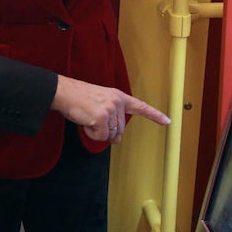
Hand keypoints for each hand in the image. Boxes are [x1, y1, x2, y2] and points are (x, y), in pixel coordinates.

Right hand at [50, 75, 169, 142]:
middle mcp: (117, 101)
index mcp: (118, 96)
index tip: (168, 121)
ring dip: (98, 132)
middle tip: (93, 120)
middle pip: (120, 130)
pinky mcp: (102, 117)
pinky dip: (91, 134)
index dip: (155, 115)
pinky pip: (101, 137)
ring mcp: (111, 109)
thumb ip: (112, 119)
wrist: (64, 92)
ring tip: (88, 118)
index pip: (140, 106)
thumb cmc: (79, 98)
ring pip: (111, 135)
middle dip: (106, 131)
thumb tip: (117, 139)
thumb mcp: (100, 103)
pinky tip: (85, 122)